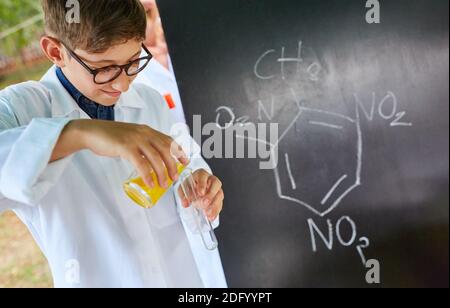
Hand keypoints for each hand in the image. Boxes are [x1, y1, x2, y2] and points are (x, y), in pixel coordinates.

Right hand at [56, 119, 188, 187]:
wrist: (92, 132)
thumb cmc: (111, 137)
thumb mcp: (131, 136)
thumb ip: (142, 143)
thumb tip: (152, 159)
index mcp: (147, 130)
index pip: (168, 140)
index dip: (179, 151)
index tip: (185, 161)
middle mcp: (144, 132)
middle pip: (165, 149)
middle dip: (173, 165)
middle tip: (175, 178)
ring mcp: (135, 139)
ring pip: (155, 157)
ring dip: (161, 173)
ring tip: (163, 184)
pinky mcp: (125, 147)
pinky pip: (140, 163)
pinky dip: (147, 174)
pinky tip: (149, 183)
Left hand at [177, 169, 223, 221]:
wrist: (194, 188)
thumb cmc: (190, 185)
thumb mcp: (183, 188)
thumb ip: (183, 194)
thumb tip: (186, 203)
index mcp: (201, 174)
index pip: (203, 176)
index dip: (202, 184)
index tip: (200, 193)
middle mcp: (211, 180)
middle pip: (216, 184)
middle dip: (211, 194)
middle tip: (204, 203)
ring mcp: (216, 188)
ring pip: (220, 195)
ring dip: (214, 205)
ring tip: (207, 213)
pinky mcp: (218, 197)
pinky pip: (220, 203)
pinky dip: (216, 211)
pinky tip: (211, 216)